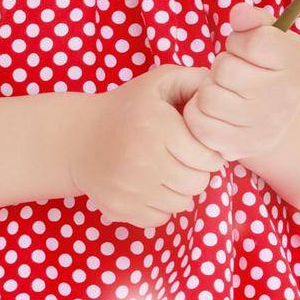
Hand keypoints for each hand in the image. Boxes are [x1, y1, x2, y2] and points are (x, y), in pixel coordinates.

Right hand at [70, 63, 228, 227]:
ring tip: (168, 171)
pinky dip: (161, 206)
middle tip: (184, 160)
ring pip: (181, 204)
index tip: (198, 146)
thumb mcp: (159, 81)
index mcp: (157, 127)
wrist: (78, 138)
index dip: (210, 153)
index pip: (208, 158)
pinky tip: (152, 185)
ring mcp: (129, 188)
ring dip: (180, 190)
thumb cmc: (129, 107)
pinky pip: (160, 218)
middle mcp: (143, 160)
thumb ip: (195, 80)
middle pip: (197, 184)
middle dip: (197, 172)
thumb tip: (221, 93)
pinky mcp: (119, 208)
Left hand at [181, 0, 299, 162]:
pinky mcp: (241, 147)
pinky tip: (216, 110)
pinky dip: (199, 112)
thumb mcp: (272, 38)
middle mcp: (287, 97)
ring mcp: (264, 126)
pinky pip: (199, 122)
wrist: (279, 115)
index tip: (247, 49)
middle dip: (223, 65)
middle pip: (225, 69)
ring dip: (209, 89)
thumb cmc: (270, 68)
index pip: (253, 41)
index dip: (240, 40)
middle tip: (236, 73)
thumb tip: (238, 13)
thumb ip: (256, 20)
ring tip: (226, 91)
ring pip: (208, 96)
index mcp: (298, 62)